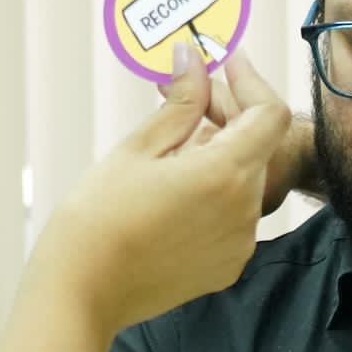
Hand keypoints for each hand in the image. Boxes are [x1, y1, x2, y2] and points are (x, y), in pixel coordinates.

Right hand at [22, 43, 298, 332]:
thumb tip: (195, 59)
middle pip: (258, 146)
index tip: (226, 64)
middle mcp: (245, 211)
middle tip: (185, 99)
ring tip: (170, 148)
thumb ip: (180, 103)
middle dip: (229, 116)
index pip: (270, 114)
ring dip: (221, 154)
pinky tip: (175, 189)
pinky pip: (234, 215)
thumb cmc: (98, 218)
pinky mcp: (227, 266)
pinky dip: (216, 192)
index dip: (251, 82)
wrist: (81, 292)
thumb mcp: (138, 148)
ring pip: (245, 180)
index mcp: (225, 174)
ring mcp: (240, 243)